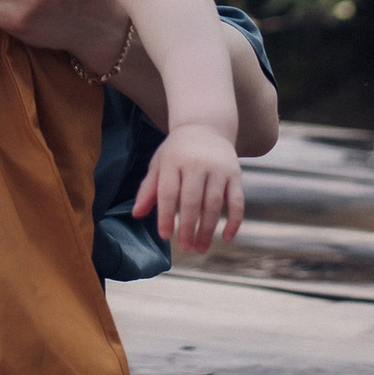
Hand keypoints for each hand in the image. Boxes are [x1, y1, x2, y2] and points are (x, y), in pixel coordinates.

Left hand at [134, 123, 244, 254]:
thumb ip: (148, 189)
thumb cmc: (178, 150)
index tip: (165, 235)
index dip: (166, 216)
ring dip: (207, 229)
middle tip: (185, 248)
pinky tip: (226, 237)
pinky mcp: (235, 174)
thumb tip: (136, 214)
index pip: (169, 192)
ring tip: (200, 248)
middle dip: (188, 228)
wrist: (205, 126)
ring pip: (214, 204)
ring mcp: (218, 169)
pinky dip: (234, 221)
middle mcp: (196, 164)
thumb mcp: (159, 163)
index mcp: (174, 161)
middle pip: (192, 200)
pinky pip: (237, 201)